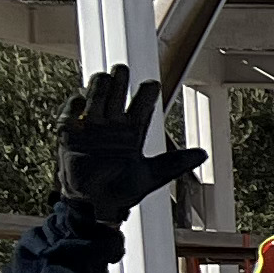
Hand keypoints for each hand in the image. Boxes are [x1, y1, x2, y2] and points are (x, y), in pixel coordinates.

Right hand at [51, 64, 202, 232]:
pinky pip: (70, 116)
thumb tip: (203, 153)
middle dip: (119, 83)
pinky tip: (80, 99)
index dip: (145, 95)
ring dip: (98, 89)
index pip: (141, 108)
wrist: (98, 203)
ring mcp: (91, 128)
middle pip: (117, 97)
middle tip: (123, 69)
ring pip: (95, 101)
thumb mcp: (154, 175)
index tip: (152, 84)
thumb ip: (176, 163)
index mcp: (133, 132)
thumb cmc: (125, 189)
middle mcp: (113, 126)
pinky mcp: (70, 135)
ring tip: (104, 77)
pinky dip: (74, 107)